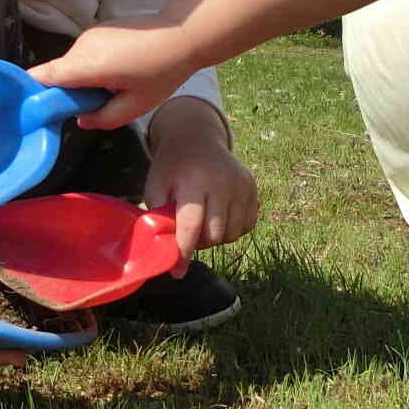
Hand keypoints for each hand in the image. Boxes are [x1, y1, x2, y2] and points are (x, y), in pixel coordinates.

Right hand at [28, 17, 199, 129]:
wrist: (181, 34)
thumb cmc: (161, 71)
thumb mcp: (136, 105)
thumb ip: (104, 118)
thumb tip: (80, 120)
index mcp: (89, 64)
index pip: (45, 75)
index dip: (32, 91)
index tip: (32, 109)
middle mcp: (82, 46)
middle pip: (57, 73)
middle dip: (67, 92)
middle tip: (93, 106)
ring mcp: (88, 35)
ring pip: (71, 65)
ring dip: (82, 80)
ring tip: (114, 87)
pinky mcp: (97, 30)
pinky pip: (83, 55)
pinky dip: (91, 68)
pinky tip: (118, 71)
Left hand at [146, 97, 258, 260]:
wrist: (197, 137)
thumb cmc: (172, 166)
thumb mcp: (155, 184)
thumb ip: (159, 215)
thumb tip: (167, 250)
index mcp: (195, 181)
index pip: (191, 225)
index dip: (184, 251)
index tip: (178, 270)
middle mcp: (223, 183)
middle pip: (215, 234)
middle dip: (199, 243)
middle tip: (188, 233)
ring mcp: (242, 185)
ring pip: (232, 234)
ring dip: (216, 238)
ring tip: (203, 223)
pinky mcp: (253, 188)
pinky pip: (246, 225)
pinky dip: (232, 229)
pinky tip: (219, 216)